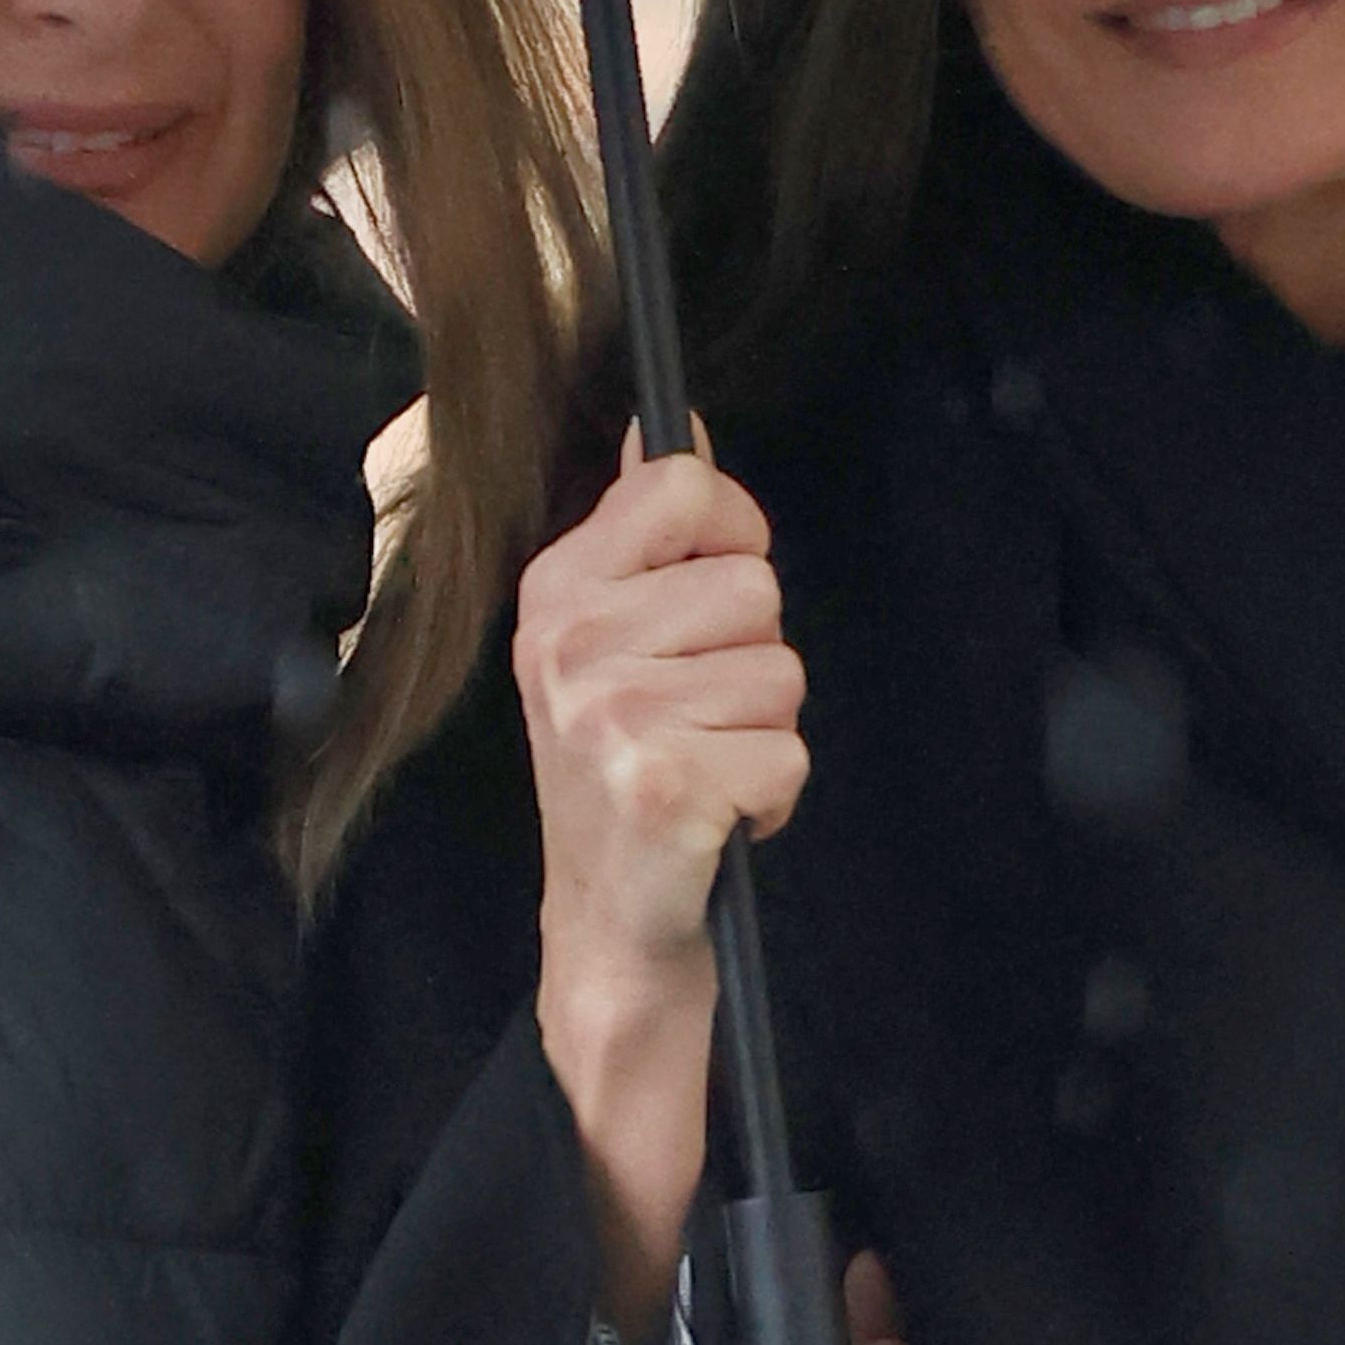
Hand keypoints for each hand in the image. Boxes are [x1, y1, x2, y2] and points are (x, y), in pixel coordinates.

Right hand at [515, 438, 801, 1331]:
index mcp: (556, 587)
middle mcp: (572, 643)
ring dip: (766, 728)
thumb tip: (678, 425)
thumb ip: (646, 531)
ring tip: (705, 762)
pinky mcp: (664, 783)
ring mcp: (613, 715)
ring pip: (782, 671)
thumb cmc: (622, 769)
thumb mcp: (611, 636)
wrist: (607, 919)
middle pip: (755, 585)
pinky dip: (775, 790)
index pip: (684, 483)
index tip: (711, 590)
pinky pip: (787, 750)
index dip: (731, 532)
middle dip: (755, 656)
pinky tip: (719, 811)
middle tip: (697, 713)